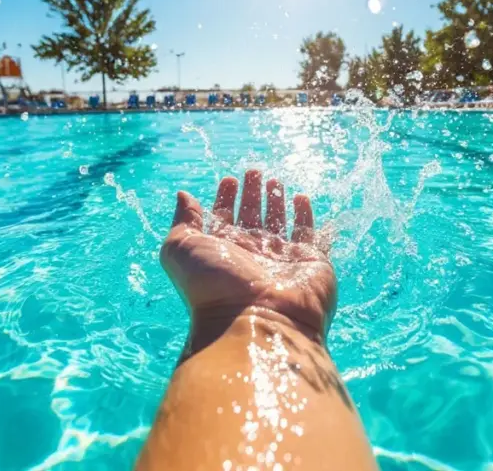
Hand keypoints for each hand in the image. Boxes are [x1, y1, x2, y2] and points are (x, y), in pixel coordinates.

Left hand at [160, 170, 336, 343]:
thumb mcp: (181, 249)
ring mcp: (281, 258)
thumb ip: (182, 220)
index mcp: (222, 250)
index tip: (228, 179)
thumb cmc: (213, 287)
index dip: (225, 198)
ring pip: (279, 221)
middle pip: (252, 216)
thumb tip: (182, 195)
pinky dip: (306, 216)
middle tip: (253, 171)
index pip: (224, 218)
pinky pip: (310, 234)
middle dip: (251, 193)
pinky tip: (301, 198)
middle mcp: (252, 254)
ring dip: (276, 200)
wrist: (256, 321)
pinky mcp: (311, 262)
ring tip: (274, 180)